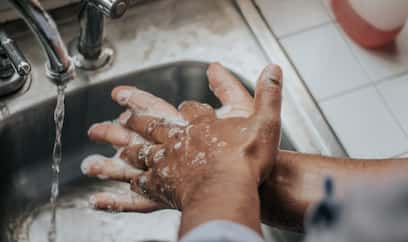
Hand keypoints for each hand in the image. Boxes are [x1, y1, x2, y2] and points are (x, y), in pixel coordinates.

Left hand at [82, 63, 281, 210]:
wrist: (229, 190)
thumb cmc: (247, 159)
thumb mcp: (265, 120)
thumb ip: (268, 94)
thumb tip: (273, 68)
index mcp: (201, 125)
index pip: (189, 109)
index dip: (186, 106)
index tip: (187, 105)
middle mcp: (179, 140)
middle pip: (151, 124)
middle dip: (133, 116)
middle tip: (115, 108)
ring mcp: (168, 162)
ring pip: (137, 150)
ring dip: (118, 145)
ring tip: (98, 145)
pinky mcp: (163, 186)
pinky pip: (140, 183)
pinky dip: (128, 184)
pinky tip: (119, 187)